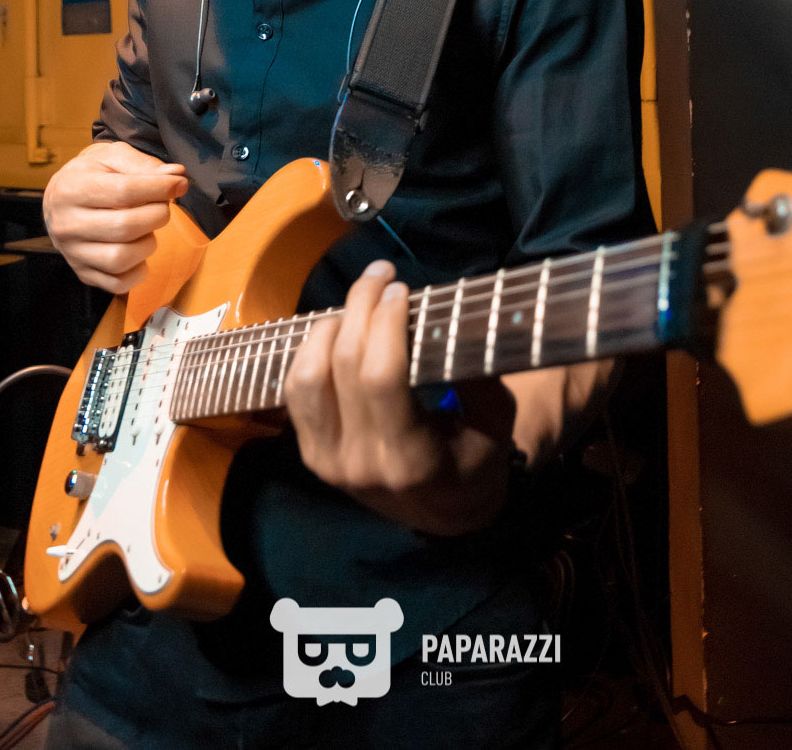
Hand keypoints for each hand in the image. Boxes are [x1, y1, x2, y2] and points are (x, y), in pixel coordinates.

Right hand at [43, 140, 187, 293]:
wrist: (62, 197)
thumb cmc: (91, 174)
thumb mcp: (112, 157)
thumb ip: (144, 165)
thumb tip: (177, 176)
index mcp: (72, 190)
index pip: (124, 191)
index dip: (159, 188)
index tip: (178, 184)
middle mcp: (67, 224)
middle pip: (125, 227)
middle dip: (157, 214)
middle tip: (161, 205)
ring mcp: (73, 253)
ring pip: (121, 258)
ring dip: (148, 243)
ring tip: (147, 227)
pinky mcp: (83, 273)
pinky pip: (118, 283)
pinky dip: (138, 270)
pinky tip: (138, 248)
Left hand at [283, 260, 515, 535]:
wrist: (447, 516)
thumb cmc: (476, 460)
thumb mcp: (497, 422)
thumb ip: (477, 376)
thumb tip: (451, 319)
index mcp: (411, 460)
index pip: (381, 378)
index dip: (385, 325)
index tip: (400, 289)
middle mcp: (360, 463)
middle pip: (342, 367)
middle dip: (360, 307)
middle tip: (380, 275)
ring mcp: (328, 462)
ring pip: (305, 378)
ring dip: (327, 328)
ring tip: (356, 303)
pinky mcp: (311, 455)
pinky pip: (295, 393)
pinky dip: (309, 352)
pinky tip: (336, 330)